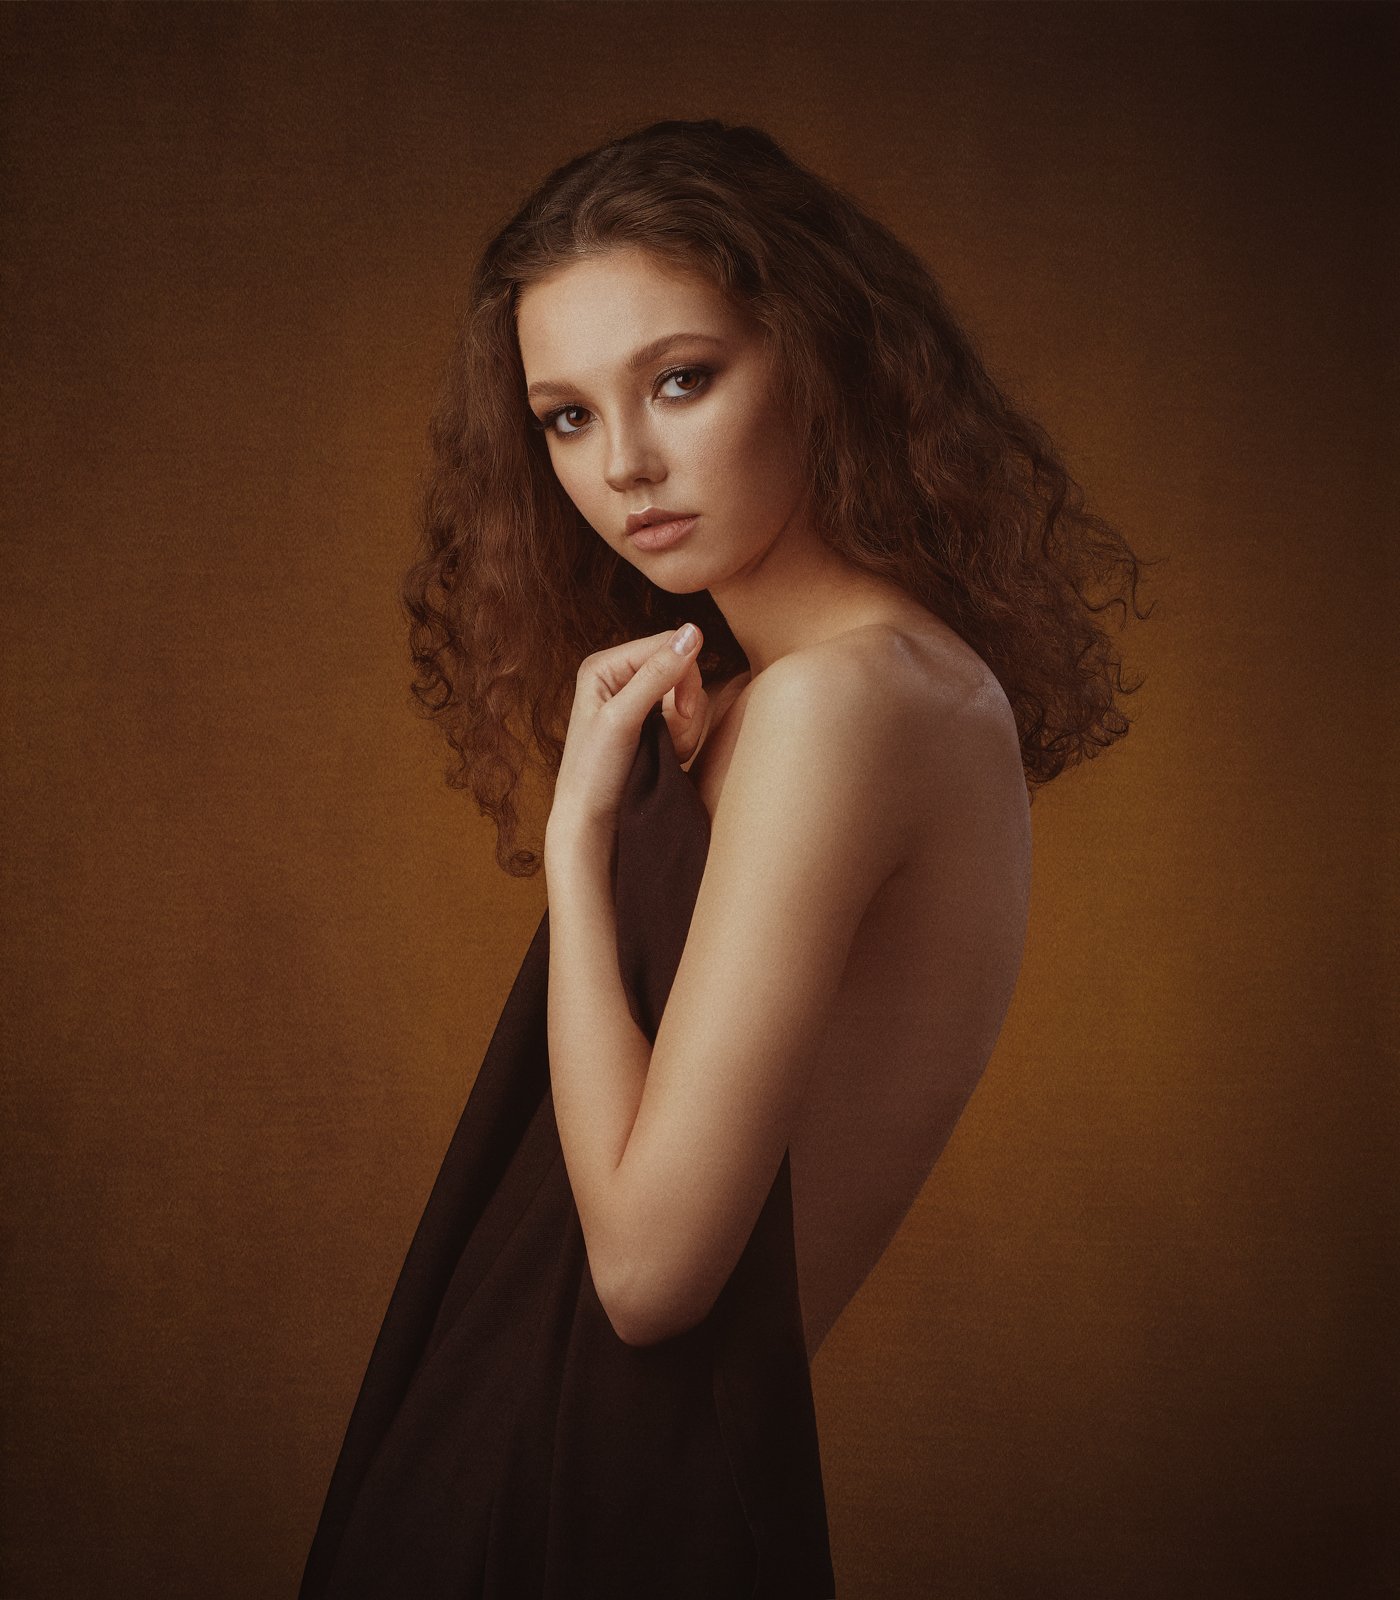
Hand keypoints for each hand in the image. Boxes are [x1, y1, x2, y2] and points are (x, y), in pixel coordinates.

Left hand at [548, 623, 707, 841]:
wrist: (593, 822)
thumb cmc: (594, 772)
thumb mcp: (622, 719)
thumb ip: (657, 674)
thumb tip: (692, 630)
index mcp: (605, 665)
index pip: (667, 643)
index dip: (684, 675)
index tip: (677, 713)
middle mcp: (621, 677)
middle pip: (683, 668)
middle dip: (684, 706)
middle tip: (668, 736)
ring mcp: (638, 702)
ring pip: (691, 695)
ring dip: (686, 727)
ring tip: (663, 750)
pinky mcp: (652, 724)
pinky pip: (689, 717)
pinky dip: (685, 738)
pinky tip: (667, 756)